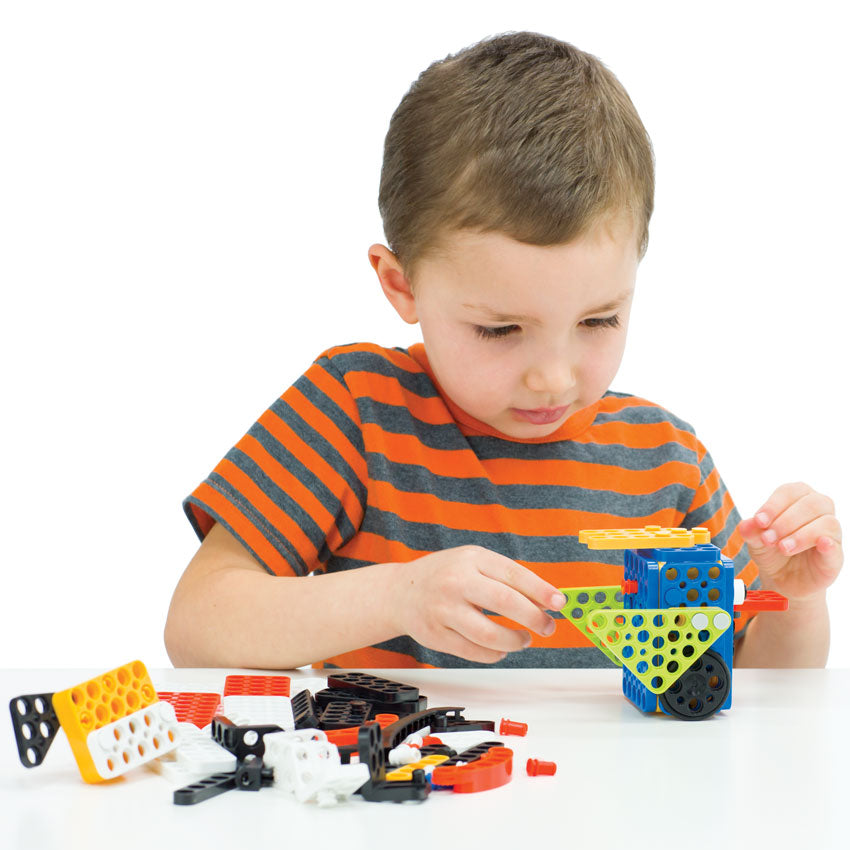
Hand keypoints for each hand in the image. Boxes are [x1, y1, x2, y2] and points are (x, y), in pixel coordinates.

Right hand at [392, 545, 566, 663]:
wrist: (400, 592)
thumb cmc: (445, 575)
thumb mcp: (473, 563)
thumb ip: (505, 577)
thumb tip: (545, 600)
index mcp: (471, 559)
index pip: (514, 574)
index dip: (541, 591)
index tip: (560, 603)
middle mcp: (456, 582)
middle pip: (506, 602)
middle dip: (534, 618)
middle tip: (547, 627)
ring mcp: (444, 610)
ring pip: (490, 635)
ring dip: (515, 641)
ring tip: (523, 639)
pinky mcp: (436, 636)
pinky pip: (475, 652)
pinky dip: (495, 654)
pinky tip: (500, 649)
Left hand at [737, 482, 842, 602]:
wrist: (781, 581)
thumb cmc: (771, 551)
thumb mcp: (754, 540)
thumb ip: (750, 530)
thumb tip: (747, 524)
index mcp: (797, 498)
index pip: (789, 491)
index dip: (774, 505)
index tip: (760, 521)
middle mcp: (818, 510)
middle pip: (810, 503)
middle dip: (785, 521)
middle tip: (768, 539)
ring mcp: (830, 531)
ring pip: (826, 522)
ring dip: (801, 535)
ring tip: (783, 548)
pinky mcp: (835, 553)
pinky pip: (836, 543)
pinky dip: (827, 543)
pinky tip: (820, 544)